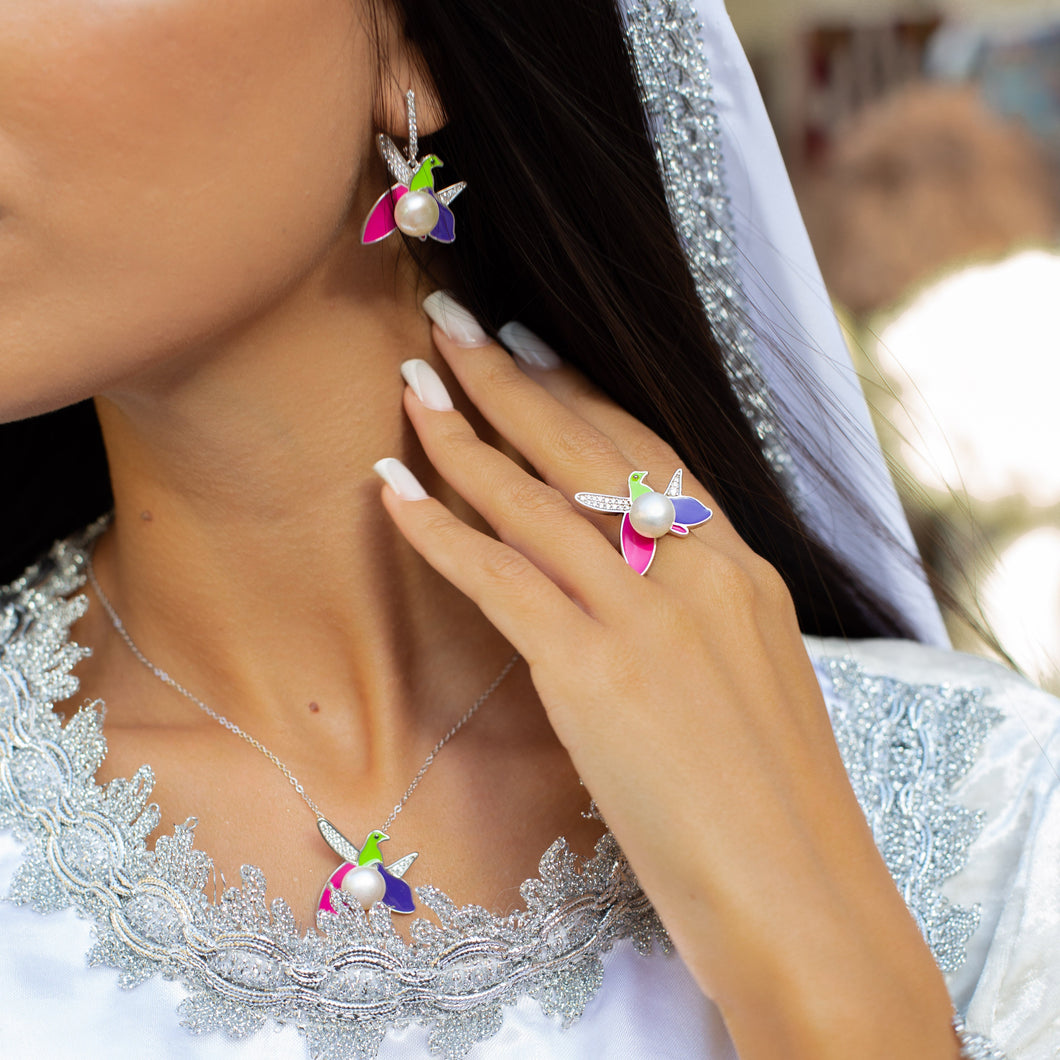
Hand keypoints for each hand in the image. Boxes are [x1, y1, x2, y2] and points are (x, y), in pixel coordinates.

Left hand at [375, 300, 958, 1059]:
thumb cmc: (775, 799)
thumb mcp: (753, 676)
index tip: (531, 350)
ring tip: (411, 385)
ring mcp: (647, 616)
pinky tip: (393, 492)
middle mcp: (697, 572)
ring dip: (462, 437)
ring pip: (535, 500)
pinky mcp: (595, 672)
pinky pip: (500, 577)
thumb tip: (635, 574)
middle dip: (510, 380)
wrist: (799, 892)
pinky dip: (440, 530)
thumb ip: (698, 611)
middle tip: (452, 324)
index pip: (648, 452)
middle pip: (587, 449)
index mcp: (741, 569)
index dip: (582, 393)